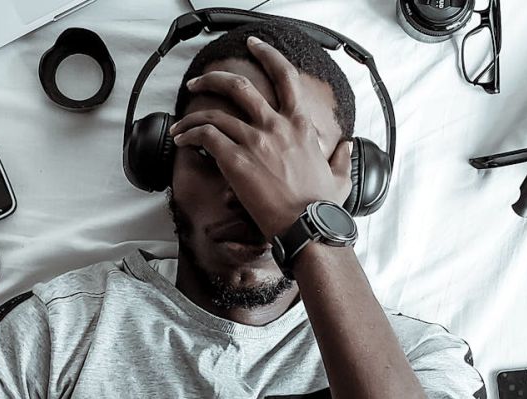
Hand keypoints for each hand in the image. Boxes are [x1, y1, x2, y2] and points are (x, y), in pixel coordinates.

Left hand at [169, 36, 351, 238]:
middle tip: (198, 81)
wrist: (307, 225)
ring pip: (214, 113)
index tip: (254, 46)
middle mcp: (276, 126)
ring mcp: (255, 141)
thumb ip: (341, 158)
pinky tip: (183, 140)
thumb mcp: (341, 177)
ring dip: (192, 116)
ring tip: (181, 125)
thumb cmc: (321, 207)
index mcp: (300, 125)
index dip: (267, 55)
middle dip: (213, 78)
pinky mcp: (236, 160)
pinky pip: (205, 136)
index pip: (285, 76)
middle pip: (239, 86)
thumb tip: (346, 147)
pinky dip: (190, 134)